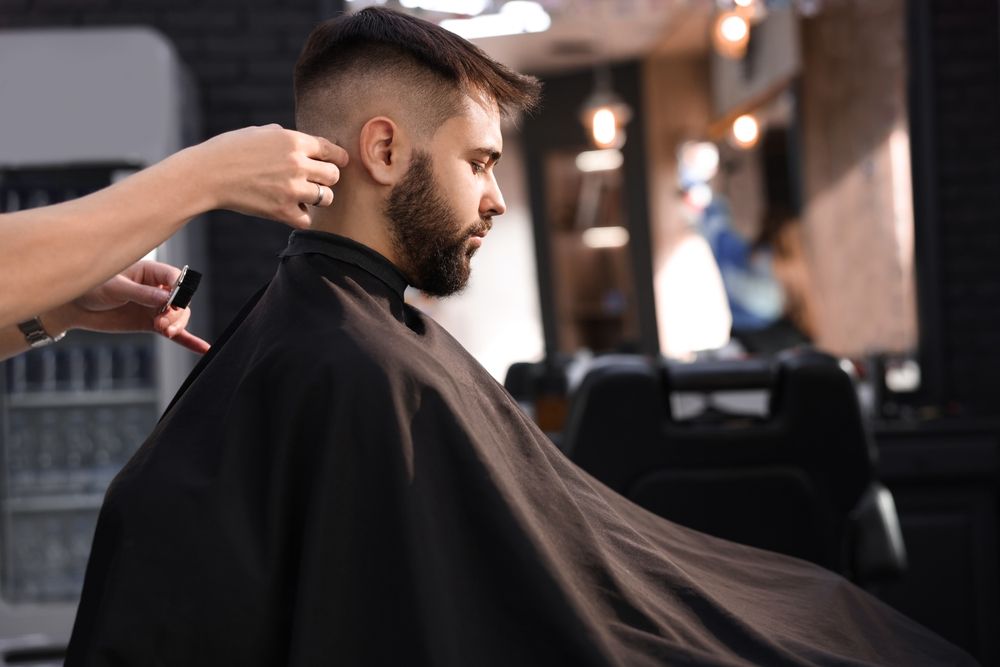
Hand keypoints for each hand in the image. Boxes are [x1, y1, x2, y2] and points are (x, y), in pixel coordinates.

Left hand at [51, 261, 209, 353]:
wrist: (74, 306)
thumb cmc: (91, 288)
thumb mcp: (115, 288)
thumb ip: (141, 294)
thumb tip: (166, 299)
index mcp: (150, 272)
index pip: (175, 278)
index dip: (179, 291)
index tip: (172, 303)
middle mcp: (157, 289)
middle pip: (181, 301)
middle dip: (177, 313)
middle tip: (163, 324)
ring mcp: (155, 308)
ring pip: (179, 317)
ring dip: (177, 325)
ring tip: (165, 331)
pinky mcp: (150, 324)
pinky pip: (174, 333)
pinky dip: (188, 341)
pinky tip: (203, 348)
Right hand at [191, 124, 349, 227]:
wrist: (208, 174)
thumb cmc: (230, 150)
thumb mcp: (260, 132)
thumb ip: (285, 136)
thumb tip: (300, 142)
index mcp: (294, 141)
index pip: (331, 150)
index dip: (339, 157)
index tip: (341, 162)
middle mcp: (298, 164)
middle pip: (333, 176)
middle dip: (328, 178)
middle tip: (318, 181)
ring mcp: (292, 189)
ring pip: (325, 198)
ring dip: (318, 198)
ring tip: (305, 196)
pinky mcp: (282, 211)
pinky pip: (307, 219)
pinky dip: (302, 216)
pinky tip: (293, 210)